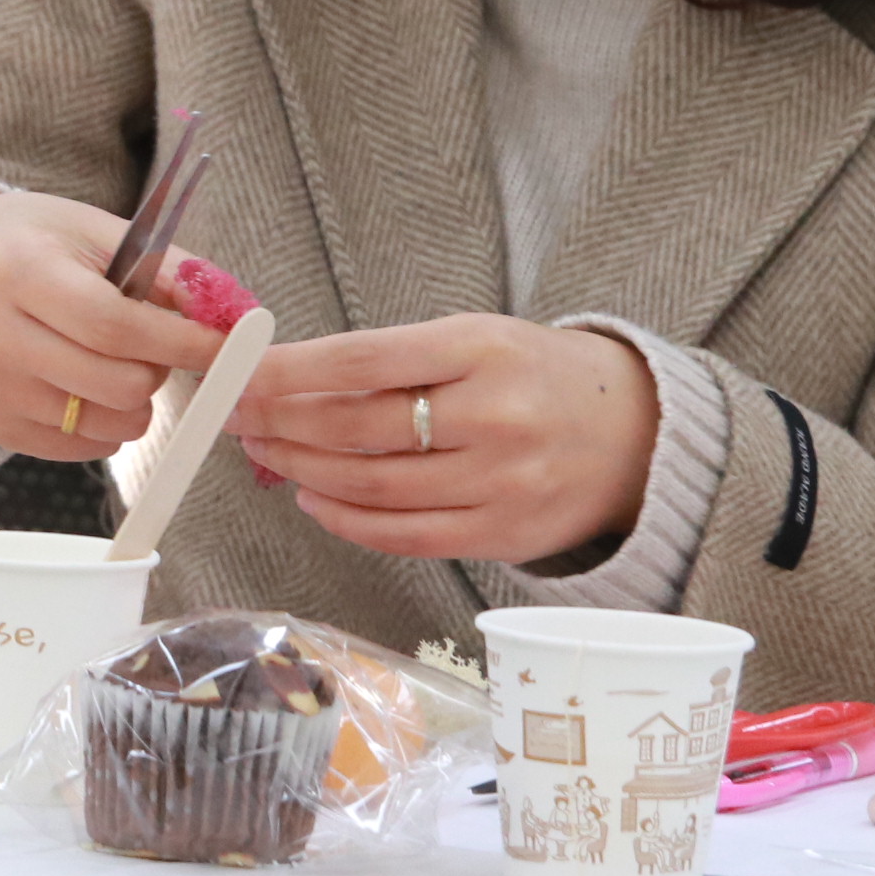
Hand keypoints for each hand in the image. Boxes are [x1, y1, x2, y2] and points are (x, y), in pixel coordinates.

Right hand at [0, 190, 228, 457]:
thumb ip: (168, 270)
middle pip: (116, 384)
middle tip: (154, 347)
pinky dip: (104, 425)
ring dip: (135, 402)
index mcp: (20, 271)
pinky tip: (85, 384)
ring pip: (106, 426)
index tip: (224, 348)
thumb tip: (233, 316)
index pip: (114, 325)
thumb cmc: (31, 244)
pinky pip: (79, 448)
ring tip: (113, 362)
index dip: (181, 343)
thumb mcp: (95, 230)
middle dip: (159, 371)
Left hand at [230, 313, 659, 562]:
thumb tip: (289, 381)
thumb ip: (394, 360)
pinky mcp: (505, 535)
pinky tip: (314, 498)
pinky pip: (406, 536)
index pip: (362, 359)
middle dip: (281, 422)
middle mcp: (494, 416)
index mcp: (481, 349)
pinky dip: (347, 520)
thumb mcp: (475, 339)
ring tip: (267, 453)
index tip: (238, 375)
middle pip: (358, 427)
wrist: (637, 431)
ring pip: (373, 486)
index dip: (287, 372)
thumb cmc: (535, 375)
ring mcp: (502, 481)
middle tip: (238, 417)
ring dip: (303, 470)